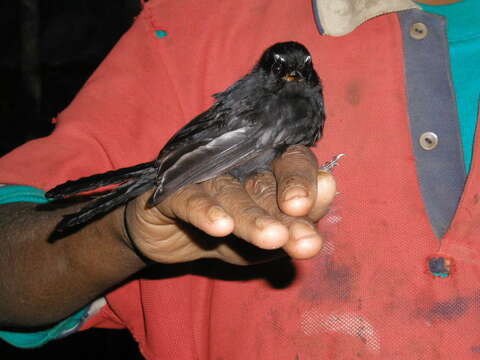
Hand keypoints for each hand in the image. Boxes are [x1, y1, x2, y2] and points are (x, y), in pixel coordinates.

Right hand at [123, 145, 335, 264]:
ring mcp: (204, 177)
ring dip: (253, 216)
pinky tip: (220, 227)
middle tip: (300, 216)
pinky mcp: (173, 191)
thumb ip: (296, 227)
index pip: (292, 164)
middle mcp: (238, 169)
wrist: (170, 240)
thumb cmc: (227, 237)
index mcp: (266, 174)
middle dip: (285, 198)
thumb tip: (326, 200)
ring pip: (232, 192)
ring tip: (273, 237)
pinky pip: (190, 199)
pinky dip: (205, 211)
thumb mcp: (266, 240)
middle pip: (266, 178)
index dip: (304, 180)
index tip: (308, 207)